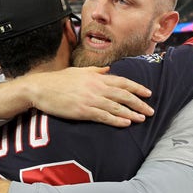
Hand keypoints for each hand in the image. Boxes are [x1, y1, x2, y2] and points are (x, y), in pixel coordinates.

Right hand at [15, 66, 153, 126]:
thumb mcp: (78, 71)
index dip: (137, 88)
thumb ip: (95, 71)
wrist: (40, 88)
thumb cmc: (58, 80)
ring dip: (131, 113)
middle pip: (124, 95)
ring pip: (116, 107)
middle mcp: (96, 87)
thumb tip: (108, 69)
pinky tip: (126, 124)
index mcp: (96, 77)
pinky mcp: (83, 111)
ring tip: (142, 118)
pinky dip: (116, 120)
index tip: (148, 93)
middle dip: (139, 103)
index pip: (122, 82)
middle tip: (151, 110)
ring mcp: (90, 99)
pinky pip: (104, 116)